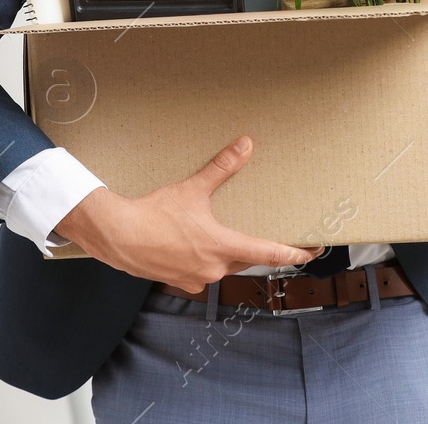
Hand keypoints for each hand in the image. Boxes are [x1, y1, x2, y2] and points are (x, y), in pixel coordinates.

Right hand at [52, 136, 317, 292]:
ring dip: (227, 253)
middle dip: (258, 250)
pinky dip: (203, 259)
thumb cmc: (153, 214)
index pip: (269, 253)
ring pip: (223, 266)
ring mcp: (195, 278)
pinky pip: (200, 271)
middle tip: (274, 241)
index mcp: (222, 247)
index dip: (293, 253)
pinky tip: (193, 246)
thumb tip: (245, 146)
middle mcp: (213, 268)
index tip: (311, 253)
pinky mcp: (177, 280)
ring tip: (224, 238)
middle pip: (247, 259)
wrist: (116, 235)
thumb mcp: (192, 189)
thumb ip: (222, 168)